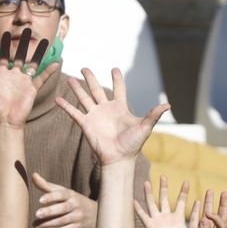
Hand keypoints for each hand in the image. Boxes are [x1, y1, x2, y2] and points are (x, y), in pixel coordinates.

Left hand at [0, 28, 59, 128]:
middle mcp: (14, 77)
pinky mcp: (32, 89)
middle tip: (28, 31)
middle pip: (20, 57)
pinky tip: (56, 62)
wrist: (6, 122)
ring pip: (33, 64)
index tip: (7, 34)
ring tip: (44, 41)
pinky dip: (49, 71)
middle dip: (23, 44)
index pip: (4, 57)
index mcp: (2, 76)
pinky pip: (42, 78)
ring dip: (38, 53)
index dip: (5, 46)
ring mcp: (24, 82)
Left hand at [32, 172, 96, 227]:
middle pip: (63, 208)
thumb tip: (33, 175)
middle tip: (37, 214)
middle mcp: (75, 205)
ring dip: (49, 223)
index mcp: (70, 194)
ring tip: (36, 225)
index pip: (61, 194)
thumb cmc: (71, 200)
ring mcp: (77, 216)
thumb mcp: (62, 191)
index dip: (51, 197)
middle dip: (50, 211)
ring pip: (63, 220)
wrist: (94, 213)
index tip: (40, 200)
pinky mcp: (77, 227)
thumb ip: (46, 185)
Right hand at [54, 67, 170, 166]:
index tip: (114, 69)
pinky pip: (74, 113)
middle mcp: (106, 109)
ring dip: (77, 88)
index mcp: (120, 107)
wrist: (119, 159)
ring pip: (84, 98)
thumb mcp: (145, 127)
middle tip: (85, 68)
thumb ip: (153, 114)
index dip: (116, 79)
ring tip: (69, 78)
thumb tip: (168, 104)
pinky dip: (66, 106)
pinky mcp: (86, 124)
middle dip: (91, 78)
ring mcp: (95, 116)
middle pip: (96, 89)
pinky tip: (58, 99)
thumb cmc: (133, 145)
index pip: (118, 89)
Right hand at [134, 177, 190, 227]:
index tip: (186, 181)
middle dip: (164, 187)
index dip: (184, 193)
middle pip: (166, 198)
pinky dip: (138, 210)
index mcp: (180, 220)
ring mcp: (159, 222)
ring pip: (152, 204)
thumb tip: (206, 217)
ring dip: (149, 193)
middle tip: (163, 175)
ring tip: (146, 182)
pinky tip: (134, 201)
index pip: (183, 203)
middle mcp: (168, 218)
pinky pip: (143, 217)